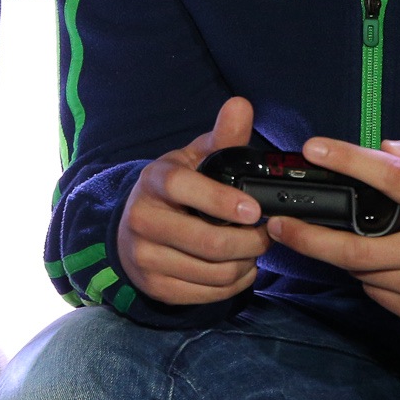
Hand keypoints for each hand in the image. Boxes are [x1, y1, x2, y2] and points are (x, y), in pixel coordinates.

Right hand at [115, 97, 271, 305]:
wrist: (133, 230)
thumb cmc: (176, 190)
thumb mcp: (195, 159)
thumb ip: (223, 137)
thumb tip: (241, 105)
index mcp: (155, 181)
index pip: (184, 188)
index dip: (221, 201)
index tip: (254, 210)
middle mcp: (142, 219)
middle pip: (207, 241)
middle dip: (249, 242)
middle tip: (266, 234)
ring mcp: (146, 257)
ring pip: (213, 272)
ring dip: (245, 264)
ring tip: (253, 251)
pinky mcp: (156, 287)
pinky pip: (208, 294)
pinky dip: (233, 284)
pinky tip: (238, 268)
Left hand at [266, 136, 399, 339]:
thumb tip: (384, 146)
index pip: (391, 177)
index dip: (348, 159)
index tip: (313, 147)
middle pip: (356, 244)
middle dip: (307, 233)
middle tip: (276, 221)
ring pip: (362, 271)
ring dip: (332, 254)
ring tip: (305, 236)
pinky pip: (378, 292)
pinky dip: (365, 275)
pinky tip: (363, 261)